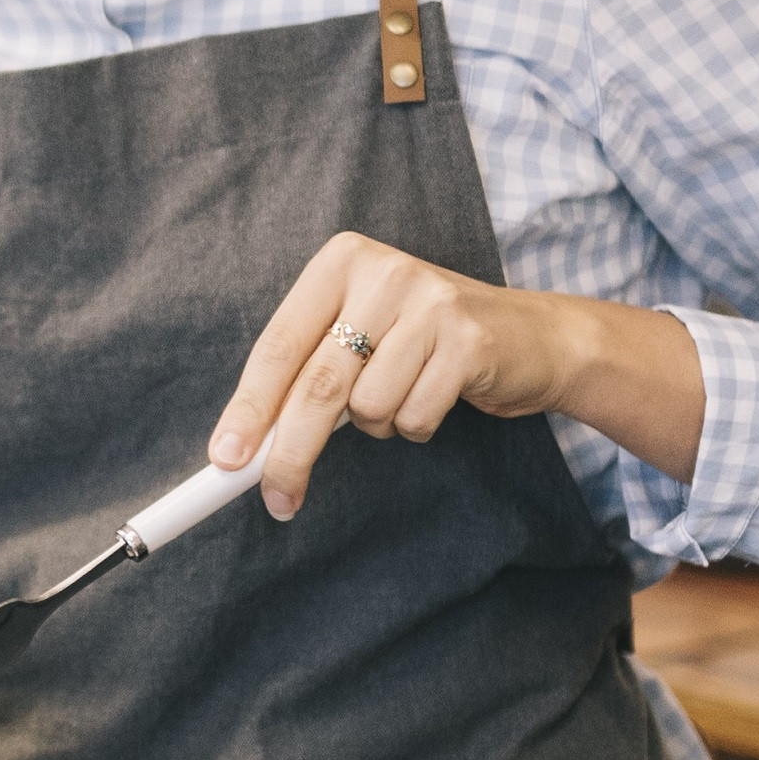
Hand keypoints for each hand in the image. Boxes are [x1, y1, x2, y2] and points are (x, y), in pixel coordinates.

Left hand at [205, 232, 706, 521]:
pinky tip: (436, 394)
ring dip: (378, 424)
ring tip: (404, 393)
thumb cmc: (425, 341)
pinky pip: (414, 417)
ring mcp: (430, 304)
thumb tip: (246, 444)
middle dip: (291, 451)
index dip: (249, 408)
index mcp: (341, 262)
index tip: (226, 460)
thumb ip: (306, 374)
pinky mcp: (468, 342)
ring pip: (368, 408)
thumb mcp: (360, 334)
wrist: (532, 336)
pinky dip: (415, 425)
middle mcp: (383, 272)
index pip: (278, 345)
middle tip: (277, 497)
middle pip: (317, 384)